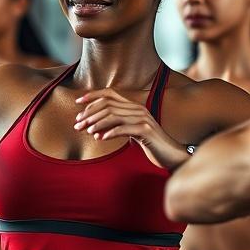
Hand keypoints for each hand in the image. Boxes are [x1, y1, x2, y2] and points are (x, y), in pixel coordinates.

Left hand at [74, 88, 188, 170]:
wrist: (172, 155)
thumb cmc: (151, 145)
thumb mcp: (132, 132)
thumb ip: (118, 126)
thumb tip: (95, 128)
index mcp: (134, 107)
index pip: (110, 94)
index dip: (92, 96)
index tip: (77, 103)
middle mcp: (138, 109)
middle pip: (108, 105)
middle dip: (90, 114)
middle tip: (77, 124)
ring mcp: (143, 119)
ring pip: (113, 115)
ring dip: (97, 123)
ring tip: (87, 131)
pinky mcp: (146, 131)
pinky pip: (123, 128)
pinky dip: (109, 132)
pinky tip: (100, 139)